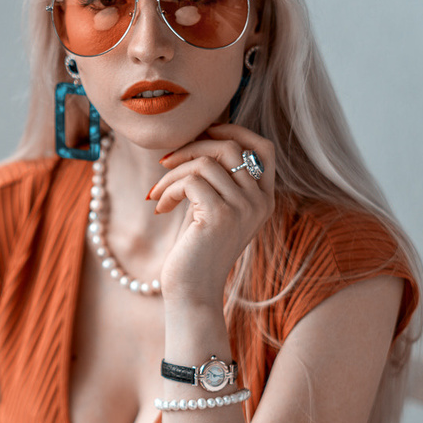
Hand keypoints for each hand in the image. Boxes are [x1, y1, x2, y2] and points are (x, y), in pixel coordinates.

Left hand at [145, 123, 276, 303]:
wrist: (193, 291)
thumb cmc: (197, 249)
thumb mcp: (214, 208)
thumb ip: (217, 177)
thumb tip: (201, 136)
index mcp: (264, 199)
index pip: (263, 148)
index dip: (235, 130)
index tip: (205, 130)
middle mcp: (259, 201)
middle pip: (230, 147)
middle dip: (192, 147)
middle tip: (166, 163)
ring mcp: (243, 208)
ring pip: (204, 162)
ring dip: (172, 174)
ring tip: (157, 194)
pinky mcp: (219, 215)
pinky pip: (190, 181)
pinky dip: (168, 189)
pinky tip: (160, 207)